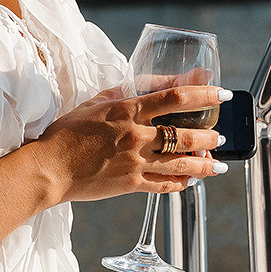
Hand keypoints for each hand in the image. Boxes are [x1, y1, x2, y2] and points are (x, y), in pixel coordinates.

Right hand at [34, 84, 227, 206]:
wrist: (49, 169)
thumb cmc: (66, 133)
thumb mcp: (93, 103)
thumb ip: (121, 94)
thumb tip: (143, 86)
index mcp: (127, 110)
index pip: (175, 97)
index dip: (203, 93)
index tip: (221, 93)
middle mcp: (136, 136)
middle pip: (186, 134)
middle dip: (210, 135)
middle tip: (220, 135)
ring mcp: (135, 162)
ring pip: (182, 164)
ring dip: (205, 164)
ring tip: (217, 165)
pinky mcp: (131, 184)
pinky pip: (165, 185)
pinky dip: (182, 184)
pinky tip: (191, 182)